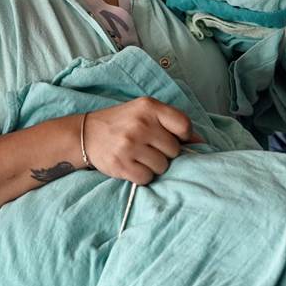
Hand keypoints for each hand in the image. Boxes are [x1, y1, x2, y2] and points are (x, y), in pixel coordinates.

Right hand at [82, 97, 201, 185]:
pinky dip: (142, 176)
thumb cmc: (121, 123)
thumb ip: (171, 123)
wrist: (85, 134)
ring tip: (140, 157)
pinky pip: (147, 178)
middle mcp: (140, 124)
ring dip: (154, 166)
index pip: (184, 125)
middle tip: (149, 148)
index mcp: (149, 107)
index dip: (183, 136)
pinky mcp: (121, 164)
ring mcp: (130, 145)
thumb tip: (200, 142)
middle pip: (174, 150)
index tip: (173, 138)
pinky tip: (132, 166)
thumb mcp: (145, 113)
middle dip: (165, 153)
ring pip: (162, 166)